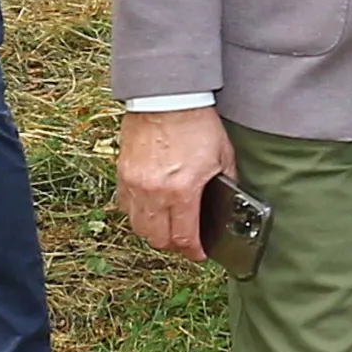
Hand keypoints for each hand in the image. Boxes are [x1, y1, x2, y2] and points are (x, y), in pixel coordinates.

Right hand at [116, 105, 232, 259]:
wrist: (166, 97)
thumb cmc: (196, 123)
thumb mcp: (223, 156)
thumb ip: (227, 183)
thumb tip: (229, 204)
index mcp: (182, 191)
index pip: (184, 238)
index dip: (193, 252)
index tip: (199, 254)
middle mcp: (155, 193)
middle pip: (158, 239)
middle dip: (174, 245)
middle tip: (185, 241)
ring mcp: (135, 184)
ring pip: (139, 227)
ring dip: (154, 232)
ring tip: (167, 227)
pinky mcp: (123, 174)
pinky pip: (126, 206)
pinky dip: (138, 213)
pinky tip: (149, 208)